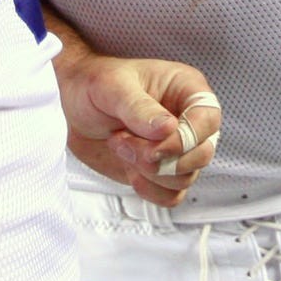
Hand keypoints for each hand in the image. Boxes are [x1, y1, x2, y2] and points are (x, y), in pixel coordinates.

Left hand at [55, 49, 222, 207]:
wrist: (71, 105)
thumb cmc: (94, 83)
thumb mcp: (112, 86)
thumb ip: (140, 108)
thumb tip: (168, 129)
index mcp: (186, 89)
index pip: (209, 118)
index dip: (186, 138)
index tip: (154, 142)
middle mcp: (188, 120)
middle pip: (201, 154)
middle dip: (160, 157)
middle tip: (124, 141)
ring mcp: (176, 148)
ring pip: (186, 178)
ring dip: (149, 171)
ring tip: (121, 145)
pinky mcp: (161, 172)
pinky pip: (172, 196)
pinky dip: (149, 189)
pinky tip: (128, 168)